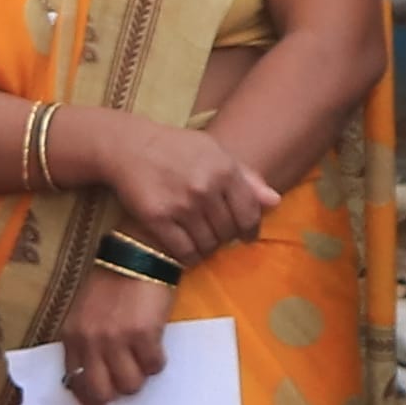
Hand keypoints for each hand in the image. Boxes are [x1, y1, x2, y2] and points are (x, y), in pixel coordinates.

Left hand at [56, 267, 173, 404]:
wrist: (137, 255)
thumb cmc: (113, 286)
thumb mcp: (87, 315)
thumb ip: (87, 345)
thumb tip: (99, 382)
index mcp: (73, 336)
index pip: (76, 383)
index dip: (90, 403)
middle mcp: (91, 341)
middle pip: (103, 391)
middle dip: (118, 392)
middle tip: (129, 379)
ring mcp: (116, 339)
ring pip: (131, 384)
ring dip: (140, 376)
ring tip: (143, 356)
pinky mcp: (143, 334)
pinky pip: (153, 367)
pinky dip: (157, 361)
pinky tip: (155, 345)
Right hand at [66, 107, 275, 265]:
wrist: (129, 147)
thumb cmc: (177, 148)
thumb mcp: (215, 152)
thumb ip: (247, 177)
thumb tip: (275, 202)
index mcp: (224, 169)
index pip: (249, 213)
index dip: (250, 230)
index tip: (246, 237)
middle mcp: (206, 188)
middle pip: (228, 232)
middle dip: (225, 237)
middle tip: (216, 234)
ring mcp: (181, 205)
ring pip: (208, 244)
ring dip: (207, 248)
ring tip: (200, 240)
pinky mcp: (158, 219)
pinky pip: (184, 251)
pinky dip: (189, 257)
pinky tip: (187, 252)